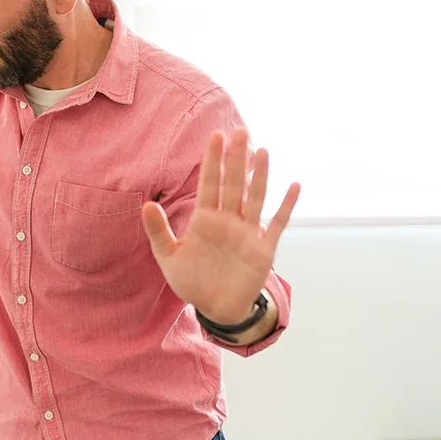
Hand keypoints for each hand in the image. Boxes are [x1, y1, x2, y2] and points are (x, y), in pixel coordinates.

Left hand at [142, 129, 299, 324]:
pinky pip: (277, 224)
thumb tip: (146, 204)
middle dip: (236, 159)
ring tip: (263, 151)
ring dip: (260, 176)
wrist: (216, 308)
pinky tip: (294, 187)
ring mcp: (247, 233)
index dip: (213, 161)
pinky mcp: (263, 249)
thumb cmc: (192, 281)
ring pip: (255, 198)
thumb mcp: (169, 257)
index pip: (210, 183)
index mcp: (205, 220)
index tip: (215, 136)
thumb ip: (158, 231)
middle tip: (239, 131)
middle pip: (233, 184)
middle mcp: (228, 221)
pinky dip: (286, 206)